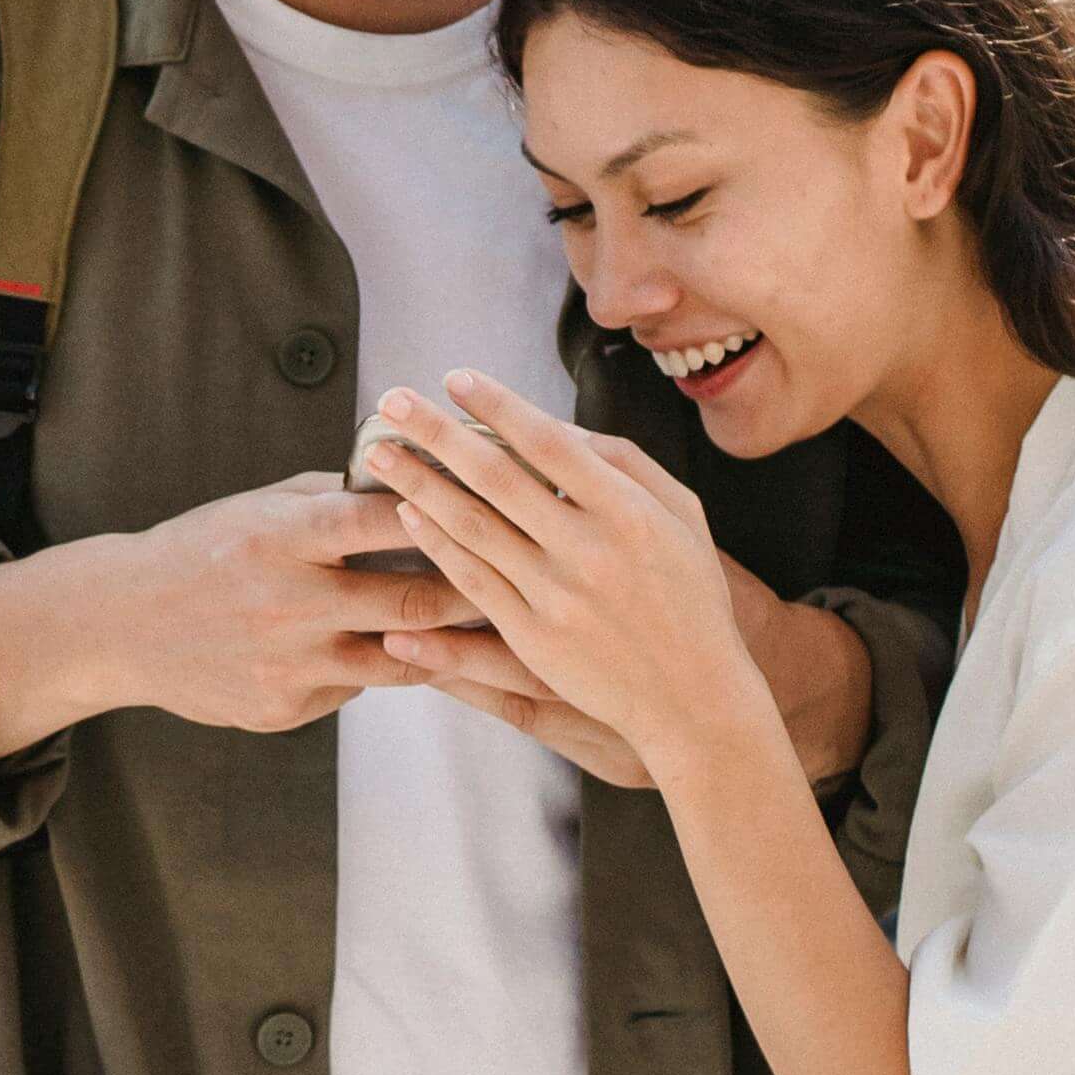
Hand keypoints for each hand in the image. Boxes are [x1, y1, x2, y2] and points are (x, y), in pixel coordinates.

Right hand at [0, 471, 486, 758]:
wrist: (121, 624)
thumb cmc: (199, 551)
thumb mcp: (258, 507)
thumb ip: (330, 499)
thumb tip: (409, 475)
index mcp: (286, 537)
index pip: (389, 519)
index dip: (452, 511)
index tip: (501, 505)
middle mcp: (290, 602)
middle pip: (414, 600)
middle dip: (479, 591)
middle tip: (533, 582)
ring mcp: (288, 663)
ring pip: (400, 659)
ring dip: (449, 644)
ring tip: (501, 633)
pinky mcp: (283, 707)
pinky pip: (354, 688)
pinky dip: (383, 669)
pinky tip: (417, 661)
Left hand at [357, 375, 783, 788]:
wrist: (694, 697)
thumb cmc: (690, 597)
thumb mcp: (683, 516)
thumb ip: (626, 465)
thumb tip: (562, 429)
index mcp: (628, 510)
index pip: (548, 441)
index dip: (497, 405)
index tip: (455, 377)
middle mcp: (588, 549)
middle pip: (496, 476)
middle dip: (437, 433)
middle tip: (393, 402)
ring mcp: (556, 595)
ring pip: (472, 527)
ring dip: (418, 483)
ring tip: (380, 453)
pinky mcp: (532, 637)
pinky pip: (471, 581)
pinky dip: (436, 543)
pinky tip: (408, 513)